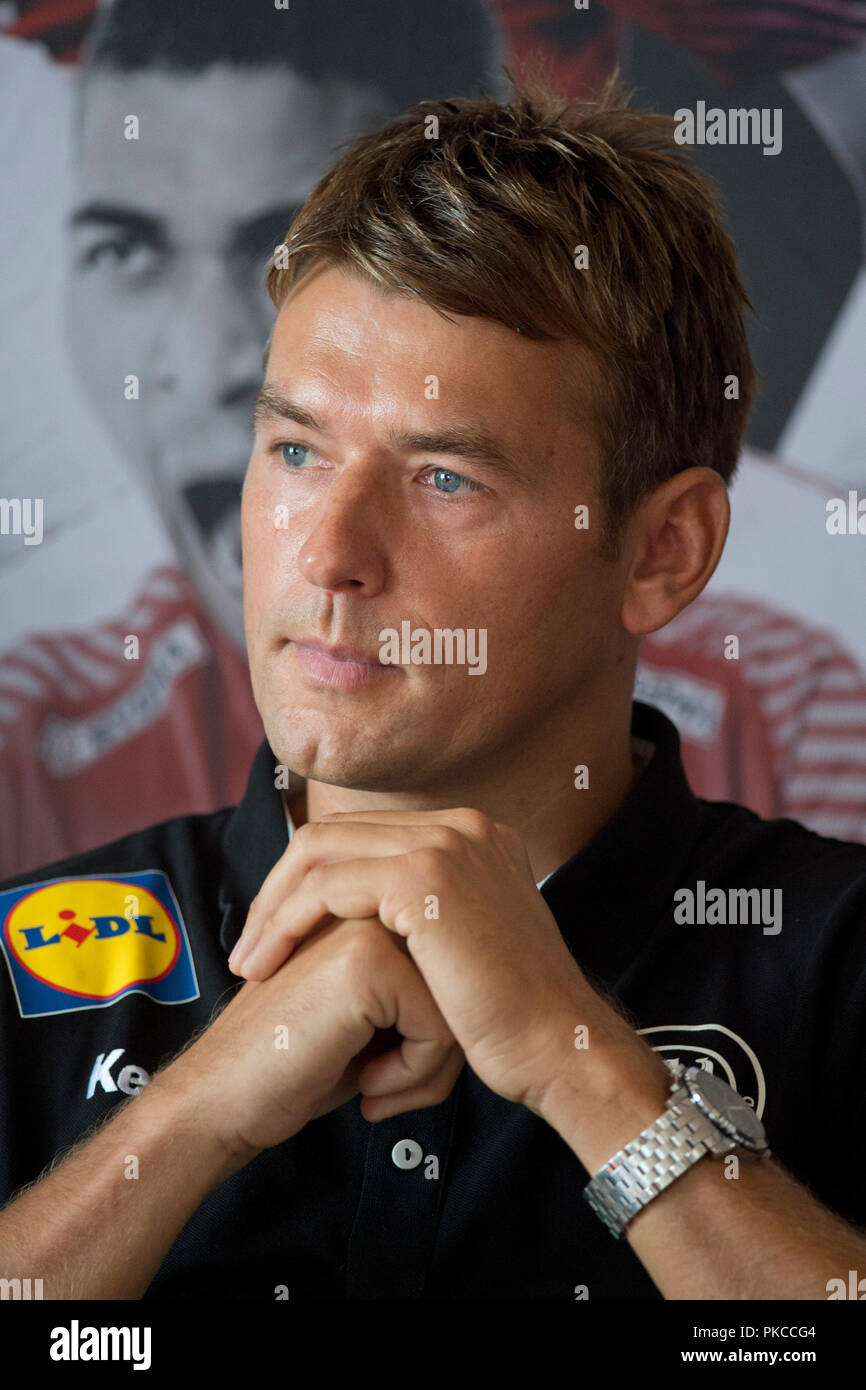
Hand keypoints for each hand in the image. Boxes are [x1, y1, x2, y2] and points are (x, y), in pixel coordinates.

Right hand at [159, 914, 464, 1161]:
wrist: (227, 1097)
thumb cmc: (302, 1063)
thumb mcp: (376, 1014)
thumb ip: (423, 982)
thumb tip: (498, 999)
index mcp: (377, 902)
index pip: (458, 965)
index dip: (436, 1032)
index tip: (387, 1065)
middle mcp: (375, 900)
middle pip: (463, 979)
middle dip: (439, 1048)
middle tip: (389, 1084)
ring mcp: (369, 921)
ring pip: (458, 1001)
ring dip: (429, 1066)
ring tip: (379, 1085)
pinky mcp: (366, 959)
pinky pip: (440, 1027)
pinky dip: (414, 1075)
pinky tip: (368, 1086)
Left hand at [229, 808, 612, 1116]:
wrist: (557, 1048)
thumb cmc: (508, 1019)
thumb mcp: (461, 949)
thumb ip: (419, 919)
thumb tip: (362, 919)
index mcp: (470, 835)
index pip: (360, 835)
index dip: (306, 882)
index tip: (275, 935)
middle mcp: (462, 825)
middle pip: (332, 833)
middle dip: (277, 891)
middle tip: (250, 950)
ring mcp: (447, 842)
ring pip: (318, 852)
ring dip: (271, 908)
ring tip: (249, 963)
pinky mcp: (427, 875)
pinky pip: (325, 885)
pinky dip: (285, 924)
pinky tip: (266, 966)